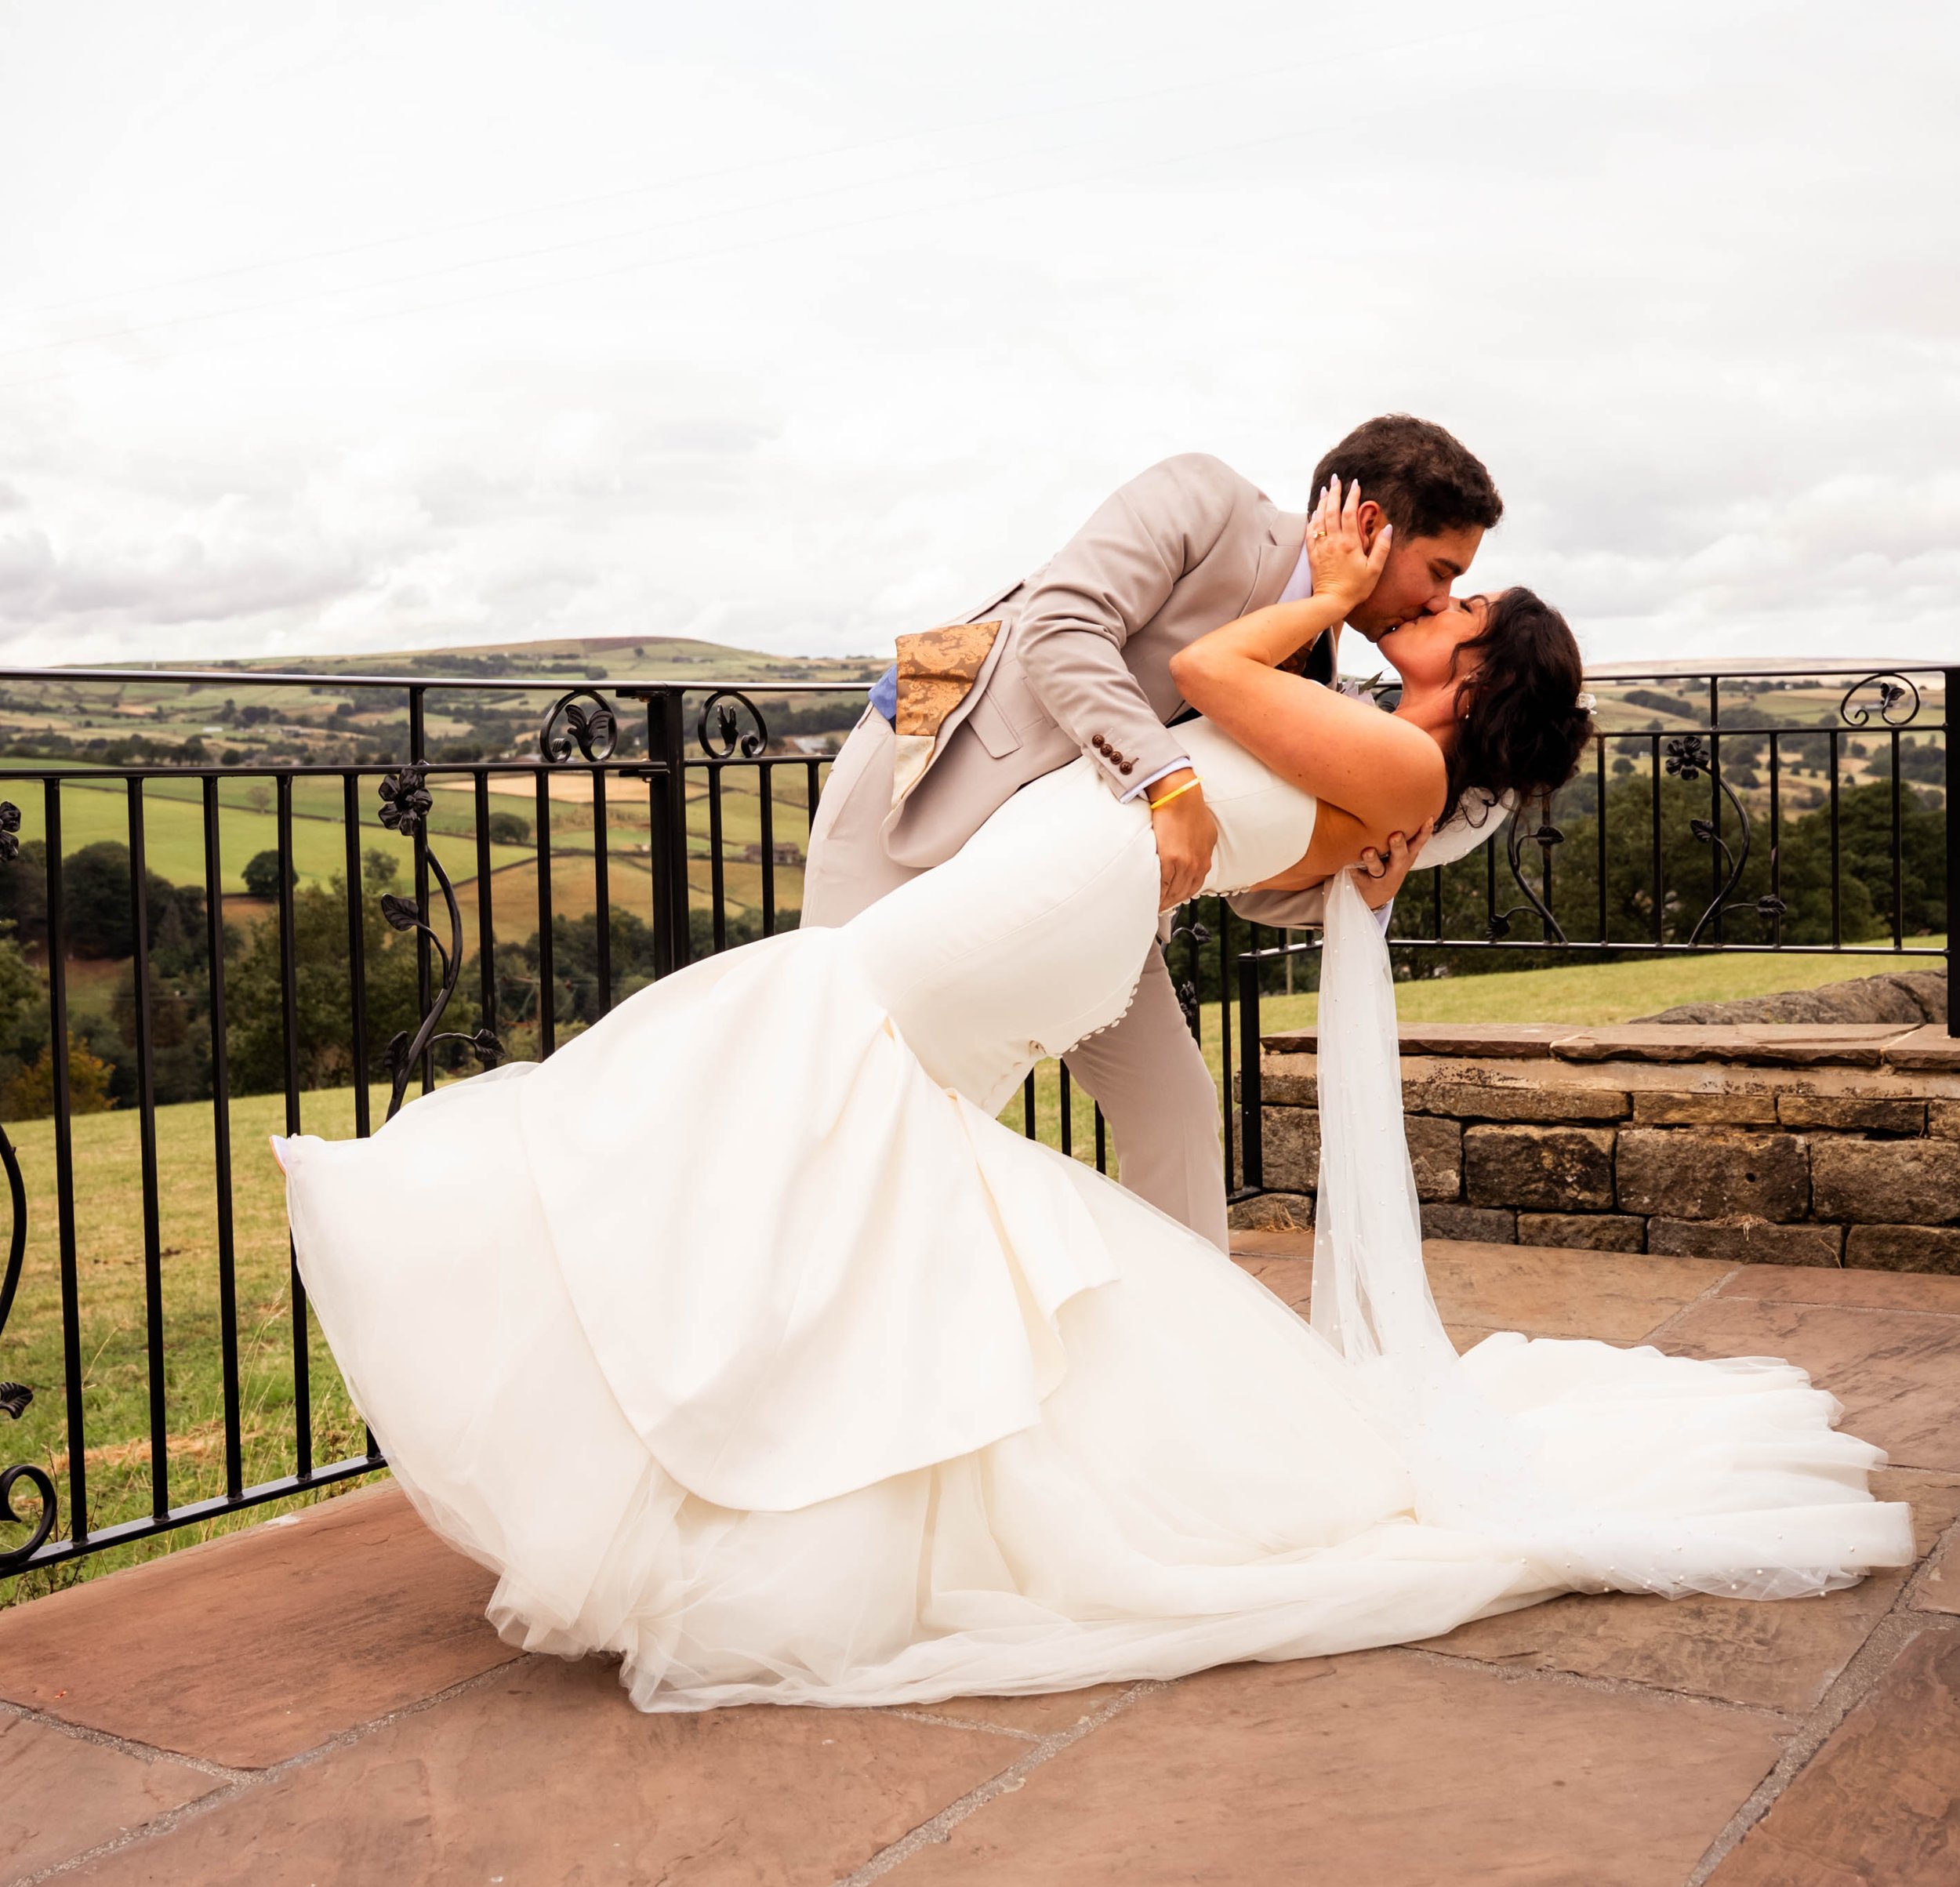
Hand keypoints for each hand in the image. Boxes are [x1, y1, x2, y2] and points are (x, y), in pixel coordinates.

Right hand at [1148, 770, 1217, 910]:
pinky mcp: (1169, 860)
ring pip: (1171, 892)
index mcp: (1204, 860)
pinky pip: (1162, 884)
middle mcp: (1196, 866)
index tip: (1170, 900)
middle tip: (1155, 908)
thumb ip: (1201, 848)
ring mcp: (1183, 865)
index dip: (1180, 896)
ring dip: (1160, 900)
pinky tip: (1146, 896)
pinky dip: (1155, 893)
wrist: (1179, 797)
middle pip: (1182, 893)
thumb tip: (1196, 855)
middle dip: (1169, 902)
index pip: (1193, 887)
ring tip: (1148, 904)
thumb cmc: (1190, 808)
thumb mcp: (1205, 832)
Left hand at [1305, 475, 1391, 614]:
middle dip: (1334, 492)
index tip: (1355, 483)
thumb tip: (1388, 528)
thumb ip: (1382, 548)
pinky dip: (1312, 519)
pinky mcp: (1313, 554)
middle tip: (1336, 479)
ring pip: (1319, 518)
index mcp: (1349, 543)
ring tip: (1325, 489)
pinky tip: (1314, 512)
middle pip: (1331, 510)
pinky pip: (1310, 532)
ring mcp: (1321, 547)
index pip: (1349, 513)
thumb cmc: (1355, 588)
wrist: (1330, 602)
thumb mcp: (1374, 570)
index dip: (1352, 496)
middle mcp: (1333, 541)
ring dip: (1322, 502)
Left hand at [1353, 818, 1431, 910]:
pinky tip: (1345, 863)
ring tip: (1367, 851)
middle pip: (1400, 856)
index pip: (1418, 843)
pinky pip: (1357, 874)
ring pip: (1377, 868)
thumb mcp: (1402, 853)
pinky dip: (1352, 869)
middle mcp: (1397, 866)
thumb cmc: (1391, 863)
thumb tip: (1410, 804)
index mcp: (1407, 856)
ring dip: (1372, 859)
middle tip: (1396, 835)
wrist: (1379, 895)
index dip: (1425, 833)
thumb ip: (1406, 835)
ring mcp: (1381, 876)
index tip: (1428, 819)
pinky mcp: (1365, 883)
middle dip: (1399, 846)